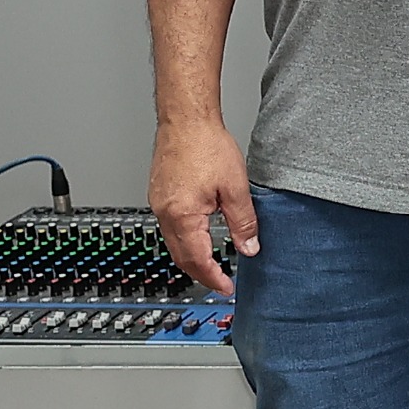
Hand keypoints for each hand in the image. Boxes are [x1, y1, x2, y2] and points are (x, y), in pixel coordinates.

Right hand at [147, 117, 256, 296]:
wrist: (185, 120)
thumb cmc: (206, 146)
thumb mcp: (236, 189)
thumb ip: (243, 222)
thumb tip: (249, 248)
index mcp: (182, 215)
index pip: (197, 259)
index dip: (213, 277)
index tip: (226, 288)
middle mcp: (164, 213)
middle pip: (180, 256)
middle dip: (201, 274)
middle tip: (220, 283)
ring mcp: (158, 204)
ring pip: (173, 243)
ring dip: (192, 258)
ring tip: (212, 266)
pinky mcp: (159, 195)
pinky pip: (170, 227)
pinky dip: (184, 240)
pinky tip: (199, 237)